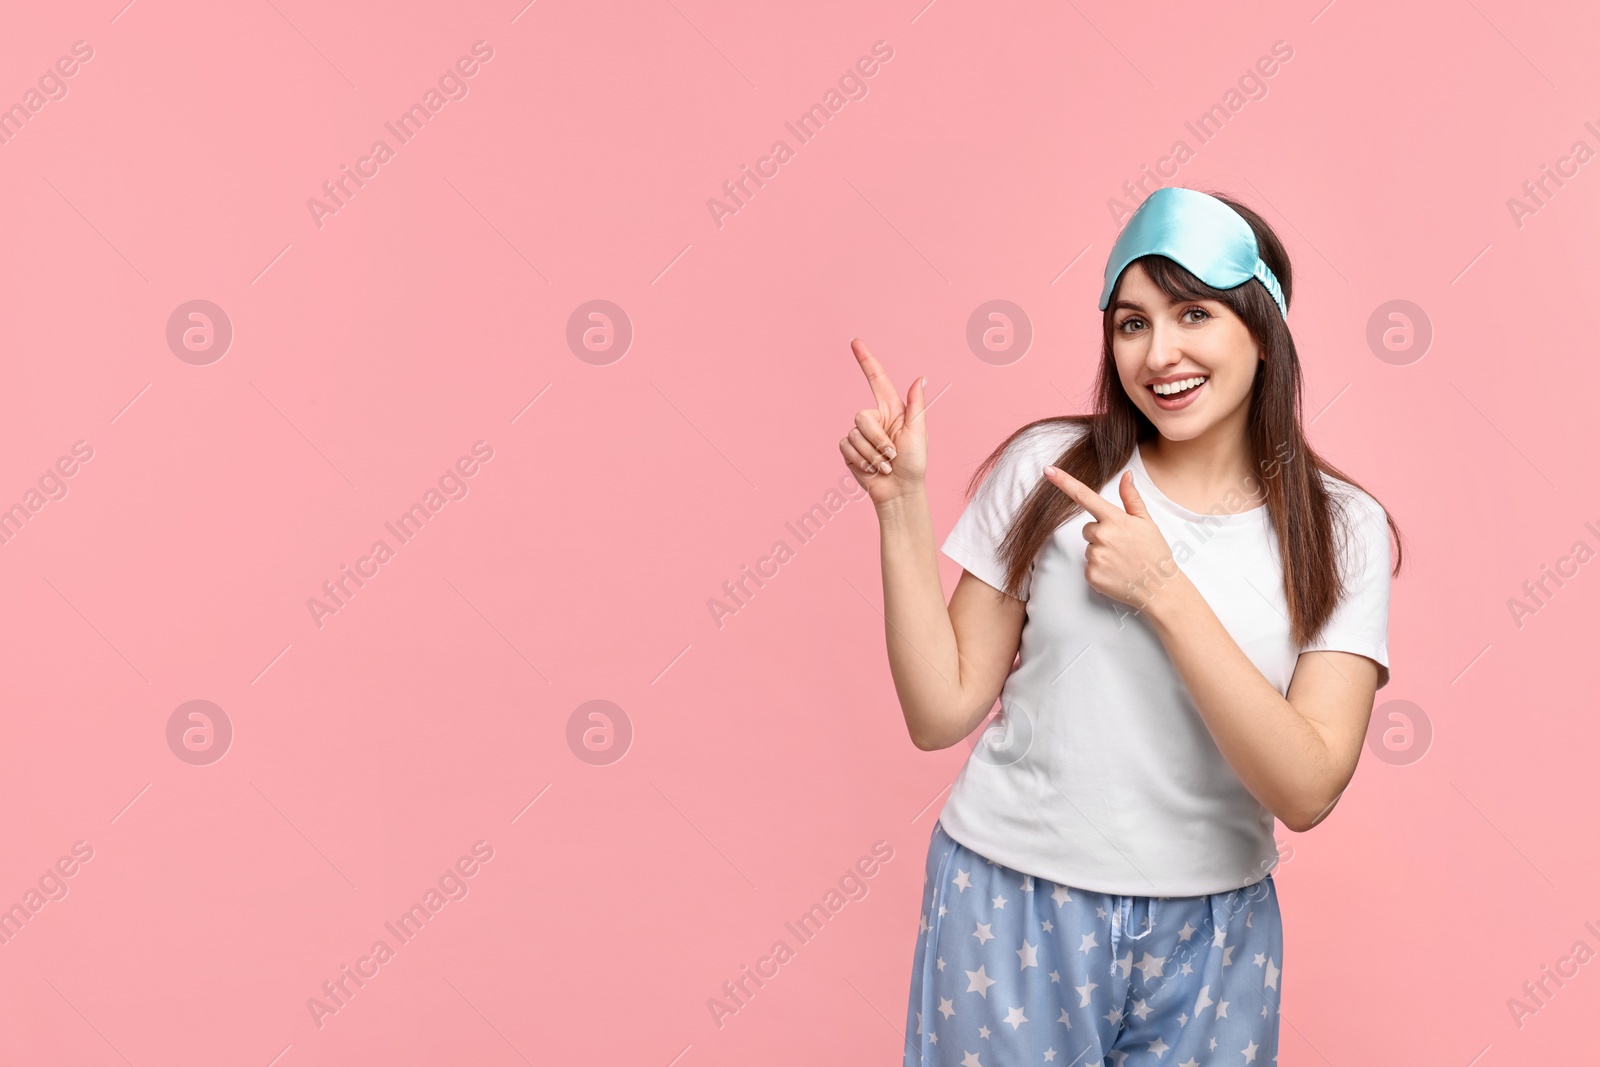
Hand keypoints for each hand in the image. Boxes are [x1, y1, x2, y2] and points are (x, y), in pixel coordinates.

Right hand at [839, 338, 928, 506]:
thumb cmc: (914, 463)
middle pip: (861, 416)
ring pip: (853, 435)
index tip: (855, 341)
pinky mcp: (850, 450)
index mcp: (892, 409)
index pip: (876, 379)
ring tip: (885, 465)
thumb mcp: (919, 432)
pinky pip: (846, 447)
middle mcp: (875, 419)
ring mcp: (861, 435)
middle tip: (892, 455)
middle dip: (876, 439)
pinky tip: (872, 469)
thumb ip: (916, 405)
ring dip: (871, 454)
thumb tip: (921, 378)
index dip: (866, 360)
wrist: (899, 491)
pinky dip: (860, 461)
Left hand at [1040, 465, 1181, 609]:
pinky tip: (1116, 572)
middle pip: (1087, 528)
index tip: (1048, 470)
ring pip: (1088, 547)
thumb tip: (1126, 475)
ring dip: (1101, 552)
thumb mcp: (1147, 522)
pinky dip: (1099, 569)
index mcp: (1115, 519)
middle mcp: (1102, 536)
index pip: (1085, 496)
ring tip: (1121, 560)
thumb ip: (1131, 498)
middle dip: (1101, 534)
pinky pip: (1088, 566)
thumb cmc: (1155, 554)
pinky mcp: (1091, 574)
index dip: (1064, 482)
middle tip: (1122, 546)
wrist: (1159, 589)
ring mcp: (1095, 556)